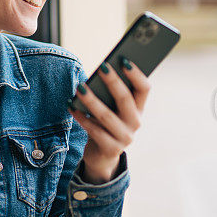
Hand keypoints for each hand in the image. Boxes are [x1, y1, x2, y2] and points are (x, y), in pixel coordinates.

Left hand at [68, 58, 149, 182]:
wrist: (102, 156)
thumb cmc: (105, 125)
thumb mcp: (112, 110)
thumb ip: (110, 95)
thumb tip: (100, 72)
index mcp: (138, 109)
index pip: (144, 89)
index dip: (136, 75)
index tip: (124, 60)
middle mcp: (135, 123)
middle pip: (125, 99)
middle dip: (113, 81)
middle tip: (101, 67)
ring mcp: (125, 138)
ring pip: (107, 116)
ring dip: (92, 100)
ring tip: (79, 87)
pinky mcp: (111, 149)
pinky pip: (94, 131)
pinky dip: (81, 118)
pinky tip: (71, 106)